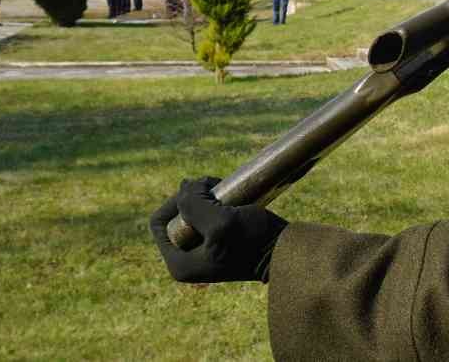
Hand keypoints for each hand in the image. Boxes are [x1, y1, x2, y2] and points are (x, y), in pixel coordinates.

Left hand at [149, 177, 287, 283]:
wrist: (287, 252)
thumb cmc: (255, 240)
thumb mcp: (220, 222)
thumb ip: (192, 203)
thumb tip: (184, 185)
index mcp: (178, 264)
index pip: (161, 221)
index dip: (178, 200)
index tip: (205, 194)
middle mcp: (188, 262)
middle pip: (177, 215)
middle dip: (195, 198)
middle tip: (220, 192)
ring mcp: (204, 253)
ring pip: (194, 212)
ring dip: (209, 197)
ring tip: (230, 196)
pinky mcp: (220, 244)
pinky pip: (208, 216)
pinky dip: (218, 203)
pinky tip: (235, 201)